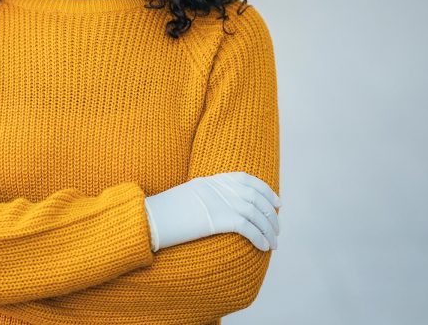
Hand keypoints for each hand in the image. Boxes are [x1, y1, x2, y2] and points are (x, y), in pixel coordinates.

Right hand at [143, 171, 280, 251]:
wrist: (150, 219)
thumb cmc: (164, 213)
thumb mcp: (187, 198)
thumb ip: (206, 198)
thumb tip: (218, 208)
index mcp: (211, 180)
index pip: (246, 179)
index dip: (266, 190)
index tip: (277, 202)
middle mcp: (219, 188)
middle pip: (256, 198)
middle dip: (271, 215)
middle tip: (277, 229)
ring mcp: (220, 201)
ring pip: (256, 214)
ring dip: (269, 230)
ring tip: (274, 243)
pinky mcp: (220, 218)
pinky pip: (249, 228)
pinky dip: (260, 237)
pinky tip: (264, 247)